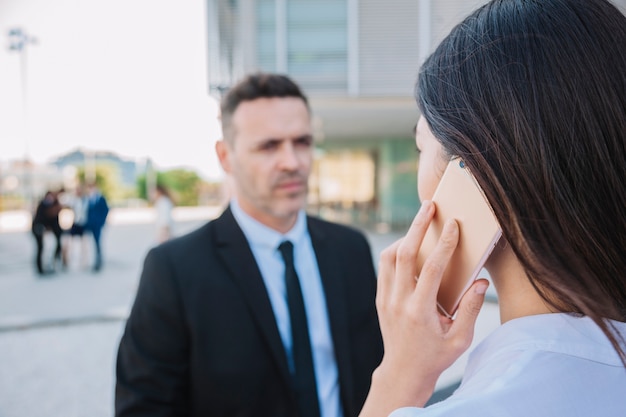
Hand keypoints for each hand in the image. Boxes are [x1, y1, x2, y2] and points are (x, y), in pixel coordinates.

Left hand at [360, 200, 488, 416]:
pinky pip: (385, 267)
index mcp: (419, 311)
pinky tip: (410, 243)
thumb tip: (480, 281)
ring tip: (420, 222)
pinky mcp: (381, 298)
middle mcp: (398, 301)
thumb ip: (470, 309)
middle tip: (429, 205)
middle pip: (403, 254)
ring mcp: (385, 299)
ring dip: (404, 236)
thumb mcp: (460, 340)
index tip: (453, 224)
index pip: (431, 269)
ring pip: (389, 257)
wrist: (403, 371)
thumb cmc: (435, 356)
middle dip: (417, 226)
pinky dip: (396, 251)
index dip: (443, 244)